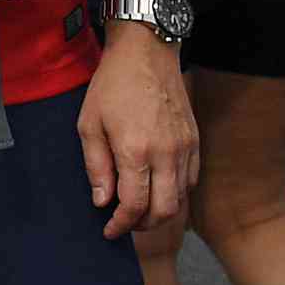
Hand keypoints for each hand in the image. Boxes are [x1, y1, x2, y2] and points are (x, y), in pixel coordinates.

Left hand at [78, 32, 198, 236]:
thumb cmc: (112, 86)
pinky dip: (175, 193)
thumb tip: (102, 201)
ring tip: (138, 209)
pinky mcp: (195, 140)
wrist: (146, 53)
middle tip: (123, 224)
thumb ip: (96, 166)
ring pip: (181, 198)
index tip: (109, 231)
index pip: (134, 206)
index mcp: (136, 150)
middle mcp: (166, 153)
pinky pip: (191, 180)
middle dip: (142, 225)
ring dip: (160, 212)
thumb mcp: (88, 124)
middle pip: (164, 211)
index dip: (121, 225)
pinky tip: (157, 188)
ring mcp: (185, 148)